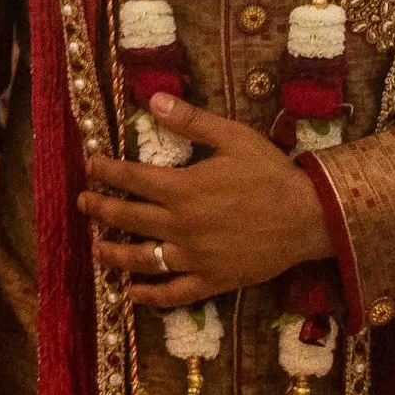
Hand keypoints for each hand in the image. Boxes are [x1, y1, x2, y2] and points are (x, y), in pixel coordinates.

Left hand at [79, 93, 333, 307]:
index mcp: (183, 188)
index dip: (106, 171)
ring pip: (143, 258)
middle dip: (100, 209)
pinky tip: (131, 293)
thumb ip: (192, 121)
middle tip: (83, 204)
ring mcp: (195, 256)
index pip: (131, 178)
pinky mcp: (213, 280)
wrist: (311, 217)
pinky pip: (174, 293)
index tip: (90, 166)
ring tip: (97, 249)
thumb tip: (153, 99)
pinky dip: (150, 296)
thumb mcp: (234, 137)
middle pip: (128, 217)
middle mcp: (181, 224)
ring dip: (114, 253)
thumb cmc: (272, 173)